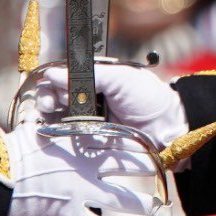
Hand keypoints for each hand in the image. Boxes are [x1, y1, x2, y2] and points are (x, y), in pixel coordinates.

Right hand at [1, 120, 154, 215]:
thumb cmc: (5, 155)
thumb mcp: (27, 132)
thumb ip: (41, 122)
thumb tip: (39, 109)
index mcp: (71, 141)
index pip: (108, 136)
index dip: (128, 139)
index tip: (142, 139)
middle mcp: (80, 164)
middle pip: (121, 164)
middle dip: (141, 167)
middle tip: (157, 169)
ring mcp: (78, 189)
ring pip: (118, 196)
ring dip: (137, 202)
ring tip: (153, 206)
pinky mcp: (69, 213)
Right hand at [41, 62, 188, 151]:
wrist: (168, 127)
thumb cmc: (148, 96)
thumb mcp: (120, 78)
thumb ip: (88, 75)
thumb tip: (54, 74)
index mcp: (94, 79)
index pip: (65, 76)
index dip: (54, 80)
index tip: (50, 84)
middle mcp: (87, 99)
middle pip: (57, 96)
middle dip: (48, 96)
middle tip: (49, 102)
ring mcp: (88, 122)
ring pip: (58, 116)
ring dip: (49, 113)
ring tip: (49, 113)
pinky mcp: (90, 142)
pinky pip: (68, 137)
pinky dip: (57, 133)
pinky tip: (51, 130)